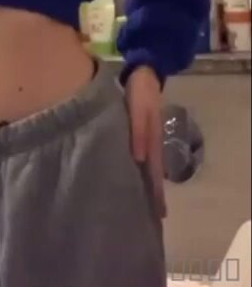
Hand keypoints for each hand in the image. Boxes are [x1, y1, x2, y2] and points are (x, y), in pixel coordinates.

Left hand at [125, 66, 166, 218]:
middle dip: (150, 193)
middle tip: (146, 216)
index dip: (155, 193)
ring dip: (142, 181)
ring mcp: (143, 136)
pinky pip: (137, 153)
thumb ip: (138, 132)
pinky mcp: (135, 129)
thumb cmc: (140, 92)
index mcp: (152, 141)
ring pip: (144, 165)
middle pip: (150, 172)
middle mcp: (150, 142)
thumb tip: (139, 160)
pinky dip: (135, 166)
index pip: (154, 173)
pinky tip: (128, 171)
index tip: (157, 215)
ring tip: (136, 200)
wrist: (142, 71)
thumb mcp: (140, 110)